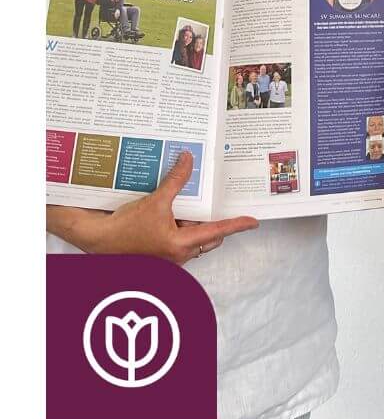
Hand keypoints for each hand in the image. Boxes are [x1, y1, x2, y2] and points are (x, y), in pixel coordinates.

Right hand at [46, 150, 258, 264]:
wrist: (96, 240)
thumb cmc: (123, 227)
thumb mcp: (155, 201)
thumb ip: (176, 181)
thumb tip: (188, 159)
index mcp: (181, 245)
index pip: (217, 231)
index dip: (236, 225)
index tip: (252, 221)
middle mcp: (178, 256)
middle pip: (208, 238)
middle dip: (213, 224)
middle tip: (214, 206)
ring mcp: (168, 259)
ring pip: (193, 241)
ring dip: (194, 226)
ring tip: (190, 206)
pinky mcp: (159, 256)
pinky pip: (179, 243)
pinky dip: (181, 229)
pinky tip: (173, 214)